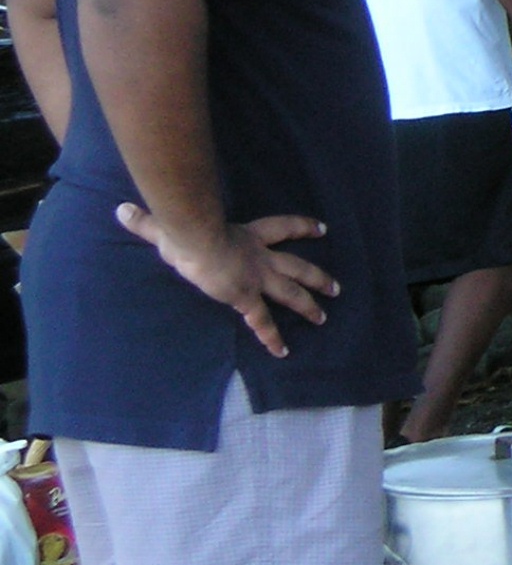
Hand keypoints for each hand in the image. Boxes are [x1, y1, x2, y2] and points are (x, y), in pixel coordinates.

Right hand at [115, 205, 338, 358]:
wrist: (198, 239)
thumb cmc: (188, 227)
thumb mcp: (173, 224)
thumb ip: (150, 221)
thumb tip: (122, 211)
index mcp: (248, 235)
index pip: (283, 228)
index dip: (302, 227)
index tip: (322, 228)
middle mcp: (260, 257)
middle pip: (297, 266)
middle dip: (317, 276)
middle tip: (336, 287)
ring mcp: (256, 277)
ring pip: (292, 291)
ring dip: (310, 304)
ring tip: (325, 315)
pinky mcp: (246, 297)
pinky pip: (262, 321)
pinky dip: (272, 338)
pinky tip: (283, 352)